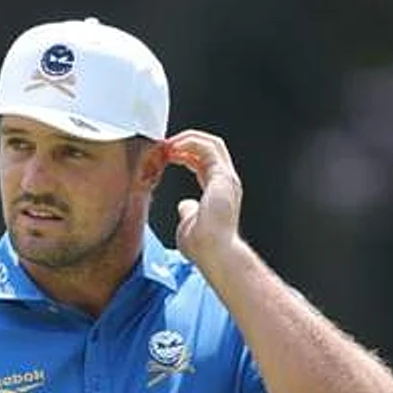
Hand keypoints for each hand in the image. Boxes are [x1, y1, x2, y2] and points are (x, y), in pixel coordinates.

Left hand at [163, 129, 243, 268]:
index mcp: (219, 192)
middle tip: (165, 145)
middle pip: (210, 149)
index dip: (186, 155)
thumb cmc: (204, 247)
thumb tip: (184, 206)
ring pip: (211, 143)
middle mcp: (226, 183)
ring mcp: (227, 178)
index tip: (167, 155)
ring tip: (168, 143)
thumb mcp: (189, 225)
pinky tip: (174, 147)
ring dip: (188, 139)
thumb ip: (188, 212)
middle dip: (187, 142)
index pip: (204, 163)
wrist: (214, 253)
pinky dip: (191, 143)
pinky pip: (208, 148)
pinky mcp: (222, 176)